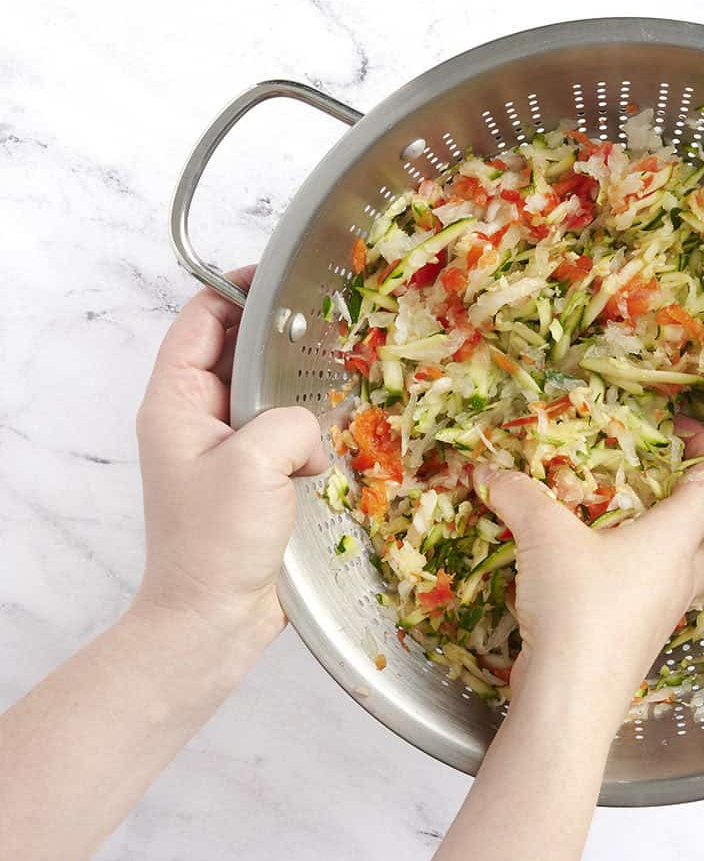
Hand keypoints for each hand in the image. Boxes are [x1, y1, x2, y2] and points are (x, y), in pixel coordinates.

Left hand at [133, 267, 325, 646]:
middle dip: (279, 339)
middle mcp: (197, 418)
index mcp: (176, 404)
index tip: (282, 275)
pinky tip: (328, 448)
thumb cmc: (215, 543)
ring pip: (267, 394)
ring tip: (337, 381)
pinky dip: (308, 435)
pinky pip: (285, 434)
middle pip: (237, 352)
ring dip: (299, 391)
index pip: (200, 320)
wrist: (213, 618)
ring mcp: (226, 449)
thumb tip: (310, 436)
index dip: (236, 289)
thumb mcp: (253, 466)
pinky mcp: (253, 478)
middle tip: (328, 325)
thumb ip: (290, 422)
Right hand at [472, 416, 703, 711]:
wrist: (572, 700)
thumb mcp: (545, 536)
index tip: (682, 429)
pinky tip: (587, 572)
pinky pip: (646, 598)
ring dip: (658, 545)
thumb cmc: (580, 608)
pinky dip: (627, 578)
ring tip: (614, 525)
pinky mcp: (636, 642)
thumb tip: (487, 471)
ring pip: (679, 570)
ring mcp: (662, 615)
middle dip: (687, 506)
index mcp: (676, 540)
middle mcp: (679, 577)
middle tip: (650, 486)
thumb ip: (519, 495)